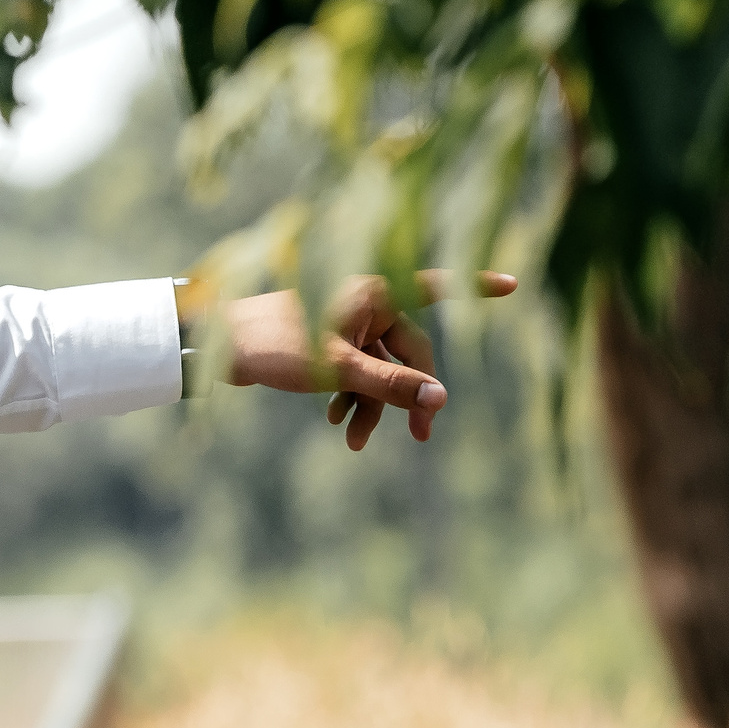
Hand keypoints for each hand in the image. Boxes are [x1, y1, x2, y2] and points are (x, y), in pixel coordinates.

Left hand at [222, 269, 517, 448]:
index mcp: (375, 291)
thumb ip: (391, 386)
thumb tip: (441, 401)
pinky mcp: (325, 337)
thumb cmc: (275, 344)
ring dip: (371, 403)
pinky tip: (333, 421)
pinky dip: (349, 394)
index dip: (475, 286)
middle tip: (418, 440)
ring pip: (378, 366)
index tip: (513, 285)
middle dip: (405, 395)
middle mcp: (365, 300)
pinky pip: (355, 367)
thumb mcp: (338, 370)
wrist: (215, 345)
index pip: (437, 286)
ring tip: (351, 441)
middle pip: (407, 351)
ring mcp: (345, 320)